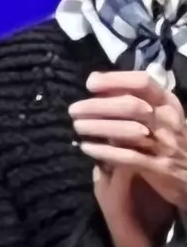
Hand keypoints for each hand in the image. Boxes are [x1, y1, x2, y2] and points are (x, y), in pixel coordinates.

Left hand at [75, 70, 186, 246]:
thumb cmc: (172, 142)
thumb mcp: (161, 118)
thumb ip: (136, 103)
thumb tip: (101, 87)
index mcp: (169, 104)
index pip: (143, 83)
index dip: (115, 79)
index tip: (90, 83)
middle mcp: (168, 121)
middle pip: (131, 105)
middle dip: (98, 106)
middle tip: (74, 109)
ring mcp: (164, 144)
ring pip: (128, 130)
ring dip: (98, 126)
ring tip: (78, 126)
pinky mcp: (158, 167)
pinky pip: (127, 157)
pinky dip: (104, 151)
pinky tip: (86, 147)